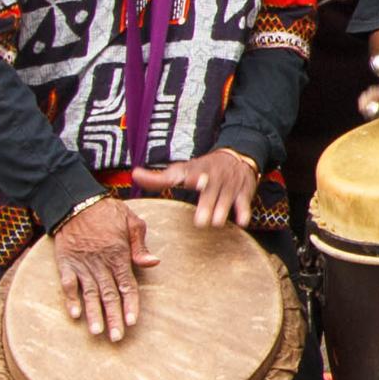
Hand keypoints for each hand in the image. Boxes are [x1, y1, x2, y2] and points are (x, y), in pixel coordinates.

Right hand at [45, 196, 154, 342]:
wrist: (75, 202)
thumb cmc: (107, 211)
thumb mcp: (131, 221)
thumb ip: (140, 245)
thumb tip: (154, 263)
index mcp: (119, 255)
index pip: (127, 285)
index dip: (130, 305)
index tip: (132, 322)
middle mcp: (101, 263)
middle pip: (109, 295)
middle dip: (114, 317)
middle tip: (117, 338)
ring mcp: (82, 264)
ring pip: (89, 293)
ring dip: (93, 313)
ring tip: (98, 332)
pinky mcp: (66, 262)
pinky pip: (67, 283)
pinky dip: (70, 298)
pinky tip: (74, 314)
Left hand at [128, 147, 257, 230]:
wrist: (236, 156)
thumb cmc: (202, 169)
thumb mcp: (182, 170)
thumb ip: (158, 178)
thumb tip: (134, 175)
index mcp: (196, 171)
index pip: (193, 174)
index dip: (195, 178)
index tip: (196, 182)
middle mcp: (213, 177)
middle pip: (210, 191)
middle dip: (207, 204)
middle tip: (201, 221)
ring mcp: (229, 184)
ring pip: (226, 198)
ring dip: (222, 211)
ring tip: (216, 223)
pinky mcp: (243, 191)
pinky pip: (244, 202)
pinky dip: (244, 211)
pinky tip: (242, 222)